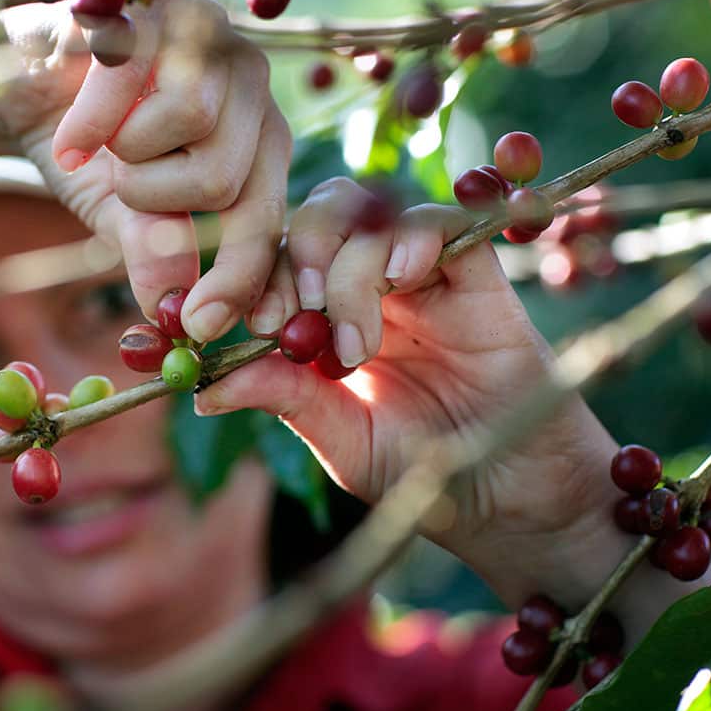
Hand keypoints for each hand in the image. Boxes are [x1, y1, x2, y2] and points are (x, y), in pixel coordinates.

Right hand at [0, 0, 289, 342]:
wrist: (20, 76)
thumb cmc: (87, 146)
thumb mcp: (122, 213)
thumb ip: (157, 255)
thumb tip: (176, 318)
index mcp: (257, 141)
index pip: (266, 220)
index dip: (237, 278)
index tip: (197, 326)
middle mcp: (250, 85)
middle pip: (229, 182)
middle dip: (156, 203)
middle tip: (119, 185)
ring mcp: (211, 36)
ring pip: (193, 126)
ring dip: (126, 156)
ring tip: (101, 143)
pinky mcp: (159, 7)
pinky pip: (137, 86)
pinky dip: (89, 127)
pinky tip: (69, 137)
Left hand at [194, 177, 632, 605]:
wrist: (509, 495)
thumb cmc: (422, 473)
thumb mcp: (340, 439)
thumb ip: (282, 400)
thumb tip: (201, 391)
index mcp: (323, 320)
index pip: (277, 263)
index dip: (249, 280)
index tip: (234, 321)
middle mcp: (368, 286)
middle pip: (318, 220)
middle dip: (293, 258)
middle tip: (289, 317)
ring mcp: (421, 276)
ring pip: (369, 215)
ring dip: (348, 267)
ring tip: (354, 346)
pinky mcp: (476, 272)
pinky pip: (441, 220)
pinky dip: (412, 237)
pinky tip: (403, 279)